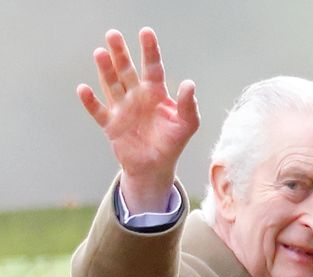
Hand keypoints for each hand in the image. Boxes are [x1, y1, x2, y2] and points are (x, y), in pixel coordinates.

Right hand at [77, 27, 199, 212]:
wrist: (155, 168)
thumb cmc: (172, 143)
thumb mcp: (187, 125)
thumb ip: (189, 105)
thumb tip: (189, 84)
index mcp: (155, 92)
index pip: (152, 67)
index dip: (149, 50)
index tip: (146, 32)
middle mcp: (136, 96)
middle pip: (127, 70)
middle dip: (120, 53)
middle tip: (113, 35)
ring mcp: (122, 108)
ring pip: (112, 85)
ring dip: (105, 70)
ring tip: (100, 53)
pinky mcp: (111, 124)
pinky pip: (98, 111)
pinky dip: (90, 101)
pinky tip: (83, 89)